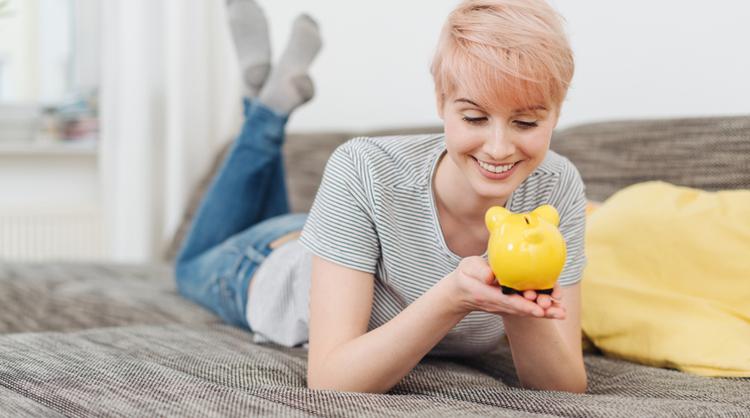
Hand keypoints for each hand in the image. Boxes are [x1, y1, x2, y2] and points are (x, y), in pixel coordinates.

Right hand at [445, 256, 565, 319]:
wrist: (461, 292)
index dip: (523, 305)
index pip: (508, 301)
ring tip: (561, 313)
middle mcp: (499, 303)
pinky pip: (528, 307)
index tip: (538, 309)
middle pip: (522, 309)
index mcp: (488, 294)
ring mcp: (506, 305)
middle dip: (540, 311)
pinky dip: (543, 310)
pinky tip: (557, 309)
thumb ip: (478, 271)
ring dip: (545, 312)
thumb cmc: (466, 275)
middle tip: (558, 311)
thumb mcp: (468, 268)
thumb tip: (490, 276)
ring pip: (527, 310)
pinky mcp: (512, 304)